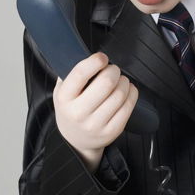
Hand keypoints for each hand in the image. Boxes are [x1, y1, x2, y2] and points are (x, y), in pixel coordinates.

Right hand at [53, 52, 138, 171]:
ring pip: (120, 94)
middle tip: (112, 70)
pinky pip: (128, 106)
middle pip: (106, 82)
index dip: (95, 61)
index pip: (80, 74)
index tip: (102, 57)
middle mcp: (78, 112)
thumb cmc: (71, 108)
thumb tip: (88, 53)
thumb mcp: (62, 90)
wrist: (75, 140)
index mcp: (64, 98)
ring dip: (124, 81)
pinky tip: (127, 91)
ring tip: (120, 81)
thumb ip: (71, 72)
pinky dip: (132, 93)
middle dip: (114, 70)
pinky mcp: (111, 131)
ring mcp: (95, 124)